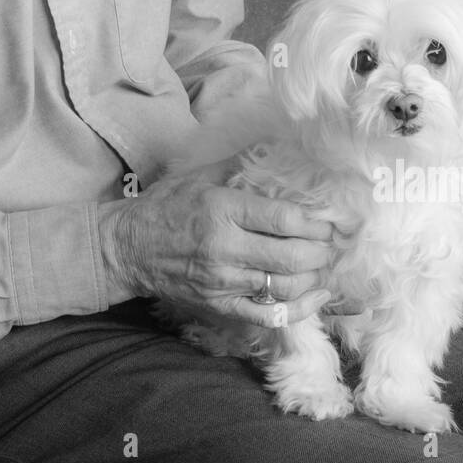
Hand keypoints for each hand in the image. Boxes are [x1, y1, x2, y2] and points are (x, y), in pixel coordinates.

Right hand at [99, 168, 339, 327]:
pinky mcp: (219, 306)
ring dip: (315, 278)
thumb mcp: (200, 174)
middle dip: (323, 252)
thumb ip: (241, 163)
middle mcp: (224, 248)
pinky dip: (298, 309)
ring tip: (326, 265)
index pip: (284, 220)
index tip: (333, 220)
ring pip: (284, 287)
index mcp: (222, 210)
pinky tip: (315, 297)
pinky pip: (267, 316)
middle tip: (335, 244)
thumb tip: (279, 146)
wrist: (127, 247)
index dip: (317, 222)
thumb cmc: (165, 206)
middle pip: (291, 257)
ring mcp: (222, 282)